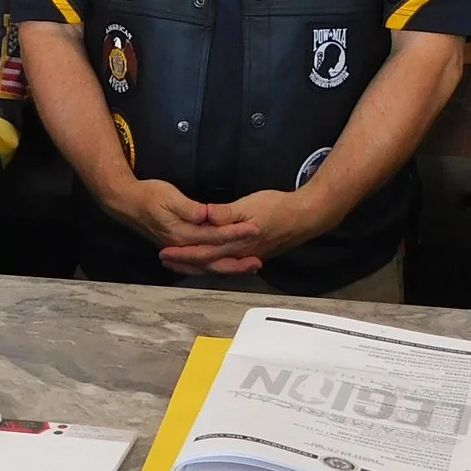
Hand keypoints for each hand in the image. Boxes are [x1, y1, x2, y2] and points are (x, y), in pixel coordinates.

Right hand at [105, 177, 260, 260]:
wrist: (125, 204)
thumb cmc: (147, 195)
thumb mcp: (168, 196)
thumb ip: (188, 208)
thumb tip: (205, 215)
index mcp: (182, 233)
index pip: (215, 235)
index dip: (236, 232)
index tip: (256, 229)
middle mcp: (181, 246)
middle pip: (214, 258)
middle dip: (237, 261)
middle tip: (258, 263)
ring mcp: (179, 249)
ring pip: (207, 265)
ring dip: (228, 268)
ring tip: (249, 268)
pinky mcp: (179, 248)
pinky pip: (200, 264)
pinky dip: (214, 267)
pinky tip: (225, 266)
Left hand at [162, 187, 331, 276]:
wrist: (306, 217)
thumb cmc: (279, 208)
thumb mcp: (250, 205)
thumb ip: (226, 213)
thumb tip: (204, 216)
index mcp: (235, 242)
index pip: (203, 252)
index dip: (182, 254)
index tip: (165, 253)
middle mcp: (239, 253)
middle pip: (206, 262)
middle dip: (185, 262)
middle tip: (165, 260)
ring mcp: (247, 254)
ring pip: (216, 265)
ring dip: (197, 265)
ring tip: (181, 263)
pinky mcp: (254, 252)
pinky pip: (228, 262)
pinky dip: (213, 264)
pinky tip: (210, 262)